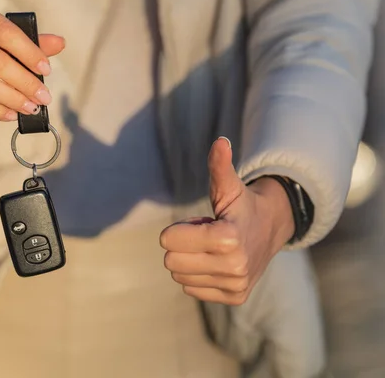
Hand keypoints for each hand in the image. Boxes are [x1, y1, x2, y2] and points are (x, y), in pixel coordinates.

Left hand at [160, 137, 294, 304]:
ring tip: (212, 249)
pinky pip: (190, 289)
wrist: (270, 229)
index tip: (199, 224)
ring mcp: (235, 285)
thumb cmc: (240, 205)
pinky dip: (198, 276)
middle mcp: (234, 266)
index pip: (168, 241)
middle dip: (181, 245)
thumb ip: (219, 166)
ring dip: (189, 261)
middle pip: (171, 261)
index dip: (177, 230)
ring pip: (179, 277)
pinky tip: (216, 263)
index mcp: (228, 238)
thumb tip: (220, 142)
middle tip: (204, 236)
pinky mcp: (235, 297)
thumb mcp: (229, 186)